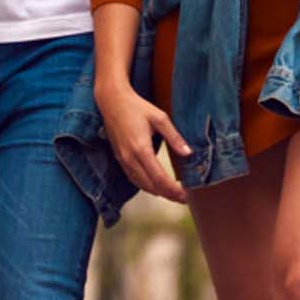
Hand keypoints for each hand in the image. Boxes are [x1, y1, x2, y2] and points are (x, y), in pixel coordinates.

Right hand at [96, 77, 189, 204]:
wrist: (111, 101)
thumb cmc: (136, 106)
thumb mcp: (159, 117)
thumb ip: (174, 137)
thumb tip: (188, 153)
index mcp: (141, 149)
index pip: (159, 178)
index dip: (173, 190)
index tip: (186, 195)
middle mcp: (130, 158)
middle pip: (151, 186)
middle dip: (168, 195)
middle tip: (184, 198)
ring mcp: (123, 160)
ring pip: (141, 185)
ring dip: (158, 192)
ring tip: (173, 194)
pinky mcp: (120, 158)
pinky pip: (134, 179)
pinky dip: (147, 186)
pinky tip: (157, 185)